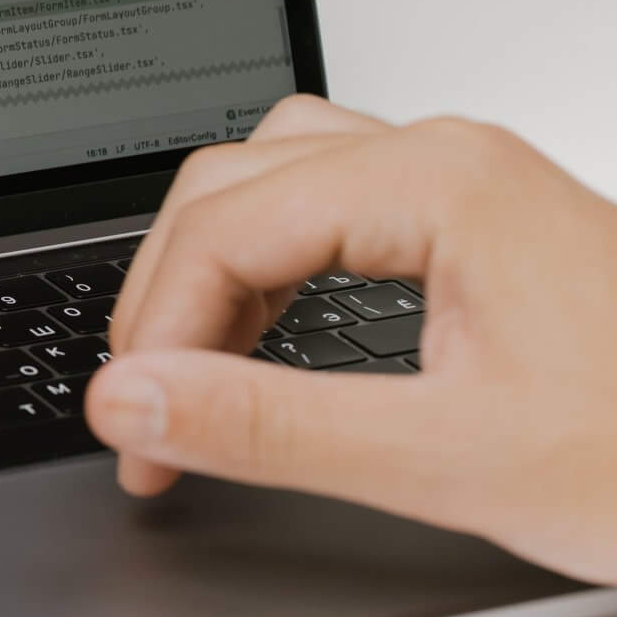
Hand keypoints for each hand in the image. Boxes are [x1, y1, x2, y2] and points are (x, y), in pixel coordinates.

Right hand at [90, 95, 616, 584]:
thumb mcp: (453, 459)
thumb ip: (272, 426)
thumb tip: (137, 402)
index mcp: (438, 181)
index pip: (226, 227)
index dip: (157, 333)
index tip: (137, 429)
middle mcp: (446, 156)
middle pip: (231, 183)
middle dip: (168, 297)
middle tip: (149, 410)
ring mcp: (465, 180)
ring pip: (274, 179)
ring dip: (215, 269)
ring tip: (195, 369)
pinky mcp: (479, 219)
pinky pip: (330, 201)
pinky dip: (273, 265)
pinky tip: (270, 335)